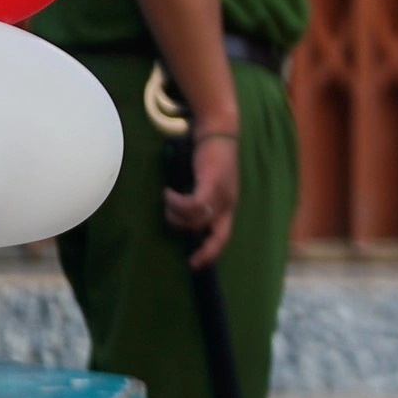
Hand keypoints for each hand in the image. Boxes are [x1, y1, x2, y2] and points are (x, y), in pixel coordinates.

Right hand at [167, 133, 239, 267]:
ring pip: (197, 220)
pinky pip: (192, 204)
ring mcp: (222, 194)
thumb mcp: (207, 183)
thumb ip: (200, 200)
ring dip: (176, 216)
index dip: (212, 253)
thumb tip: (181, 217)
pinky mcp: (212, 183)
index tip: (196, 265)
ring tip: (168, 202)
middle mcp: (228, 203)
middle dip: (204, 251)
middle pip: (217, 236)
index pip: (224, 237)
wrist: (220, 132)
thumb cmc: (211, 158)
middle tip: (189, 259)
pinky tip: (168, 194)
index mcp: (229, 206)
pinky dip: (177, 203)